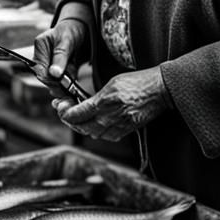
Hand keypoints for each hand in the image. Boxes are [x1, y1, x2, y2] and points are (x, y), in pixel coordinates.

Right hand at [32, 19, 88, 98]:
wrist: (81, 29)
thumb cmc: (72, 30)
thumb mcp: (67, 40)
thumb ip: (61, 56)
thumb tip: (54, 73)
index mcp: (40, 46)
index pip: (39, 69)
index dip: (50, 79)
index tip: (63, 83)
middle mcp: (42, 56)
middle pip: (45, 78)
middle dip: (58, 83)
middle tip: (71, 86)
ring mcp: (49, 64)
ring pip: (53, 82)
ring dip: (64, 84)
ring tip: (73, 81)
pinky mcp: (57, 70)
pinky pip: (61, 81)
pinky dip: (68, 83)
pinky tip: (73, 80)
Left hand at [55, 67, 169, 141]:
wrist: (159, 90)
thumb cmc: (138, 82)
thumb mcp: (112, 82)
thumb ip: (96, 97)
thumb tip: (82, 105)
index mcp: (103, 102)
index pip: (75, 115)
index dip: (63, 112)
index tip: (60, 106)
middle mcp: (108, 118)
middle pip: (80, 127)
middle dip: (69, 119)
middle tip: (65, 110)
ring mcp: (117, 126)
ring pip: (91, 134)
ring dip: (82, 126)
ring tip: (78, 117)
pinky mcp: (125, 131)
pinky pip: (105, 137)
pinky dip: (97, 131)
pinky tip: (95, 123)